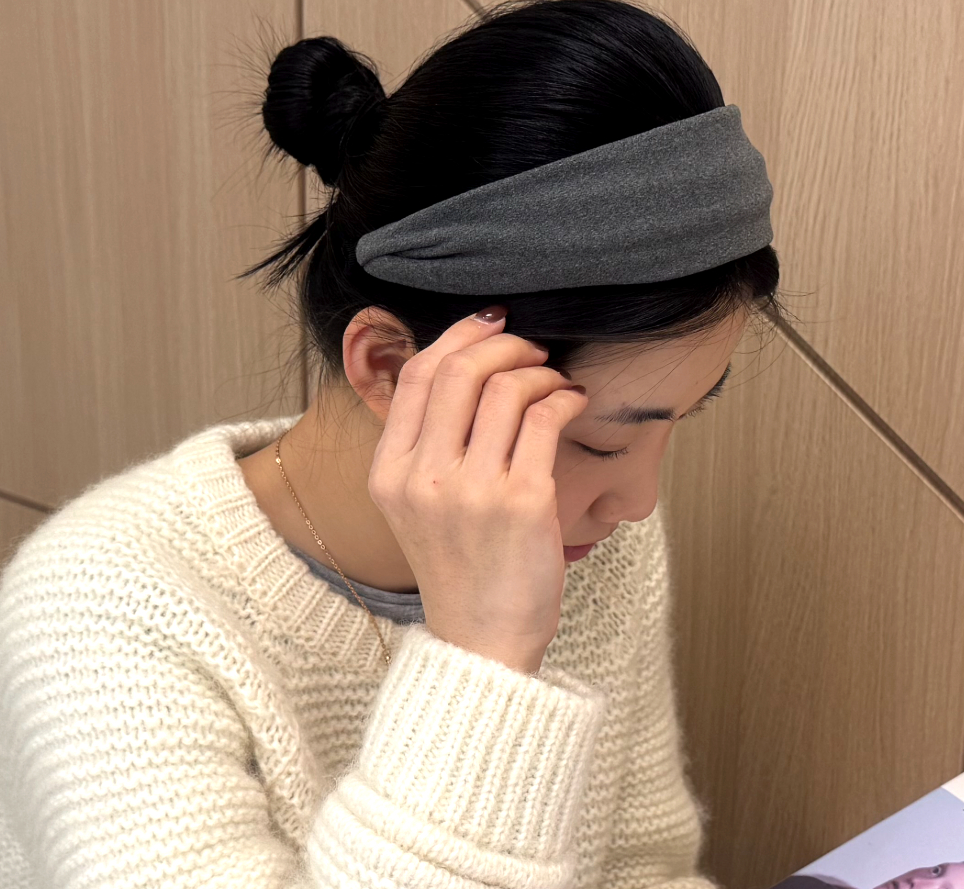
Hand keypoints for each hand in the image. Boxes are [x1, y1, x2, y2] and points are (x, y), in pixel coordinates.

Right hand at [367, 305, 588, 673]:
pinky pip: (544, 420)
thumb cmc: (459, 567)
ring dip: (540, 371)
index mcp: (390, 472)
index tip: (487, 324)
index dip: (454, 337)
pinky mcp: (522, 503)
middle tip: (532, 347)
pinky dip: (565, 397)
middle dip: (504, 342)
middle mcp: (422, 477)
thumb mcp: (417, 505)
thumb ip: (427, 445)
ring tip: (557, 381)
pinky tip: (574, 402)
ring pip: (506, 388)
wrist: (480, 640)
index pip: (414, 377)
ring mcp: (471, 491)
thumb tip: (468, 370)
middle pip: (459, 371)